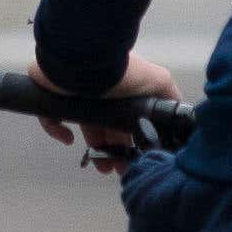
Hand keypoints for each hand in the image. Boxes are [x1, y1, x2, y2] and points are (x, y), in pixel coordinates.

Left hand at [35, 52, 181, 161]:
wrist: (85, 62)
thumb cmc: (122, 72)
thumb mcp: (158, 81)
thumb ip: (169, 96)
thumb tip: (180, 113)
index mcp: (122, 91)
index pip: (126, 121)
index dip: (130, 141)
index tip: (134, 158)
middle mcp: (99, 94)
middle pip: (107, 128)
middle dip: (115, 151)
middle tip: (119, 169)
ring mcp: (75, 96)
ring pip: (84, 128)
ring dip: (93, 148)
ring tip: (102, 165)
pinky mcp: (52, 98)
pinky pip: (51, 119)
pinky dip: (57, 130)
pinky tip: (68, 139)